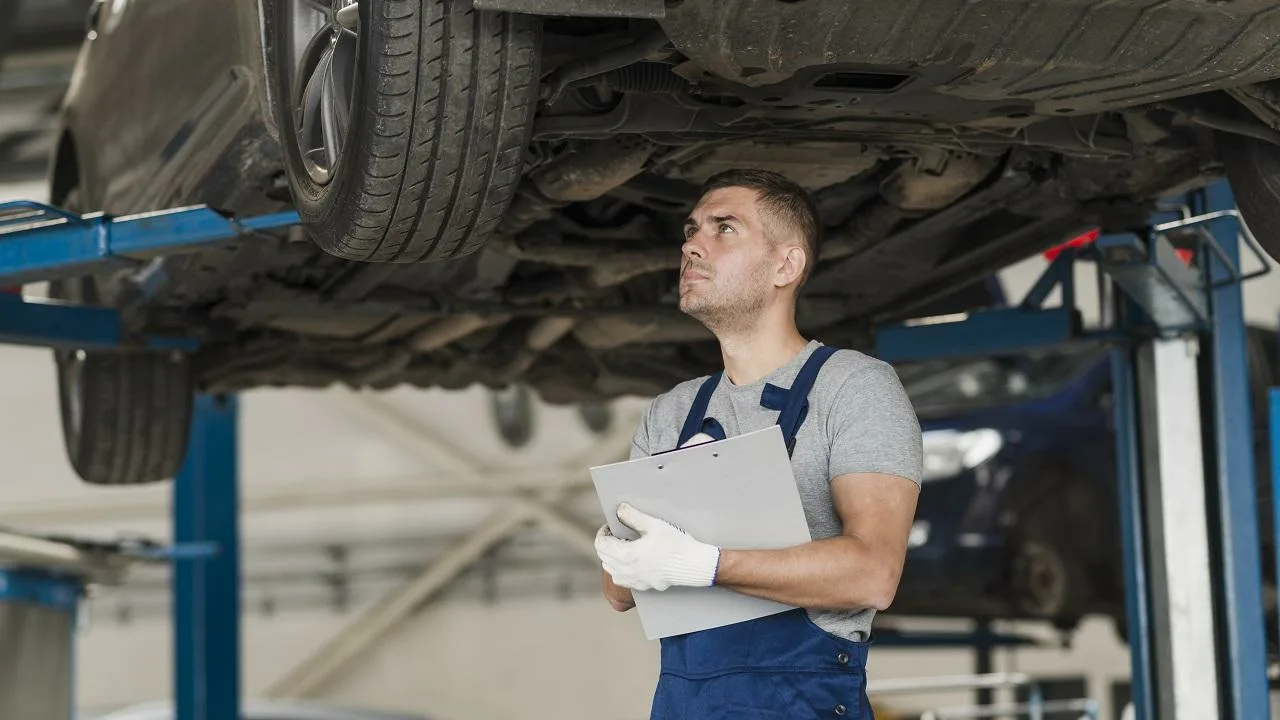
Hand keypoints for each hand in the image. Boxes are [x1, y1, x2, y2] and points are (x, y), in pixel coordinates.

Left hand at [594, 503, 720, 591]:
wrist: (693, 564)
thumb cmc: (675, 544)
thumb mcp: (654, 525)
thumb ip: (633, 516)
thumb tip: (619, 510)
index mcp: (627, 555)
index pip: (601, 545)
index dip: (603, 533)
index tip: (611, 526)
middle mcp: (628, 571)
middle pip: (603, 558)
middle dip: (606, 544)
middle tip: (617, 534)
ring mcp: (635, 581)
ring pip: (611, 571)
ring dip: (611, 558)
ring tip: (623, 547)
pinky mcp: (644, 586)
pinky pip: (623, 580)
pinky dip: (621, 570)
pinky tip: (632, 562)